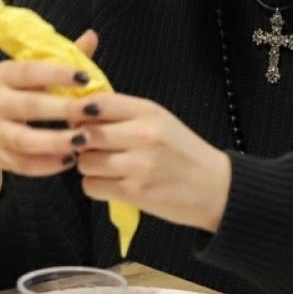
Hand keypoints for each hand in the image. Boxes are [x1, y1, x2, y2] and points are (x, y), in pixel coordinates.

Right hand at [0, 30, 102, 205]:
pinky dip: (47, 165)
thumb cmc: (0, 94)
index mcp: (0, 76)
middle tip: (95, 110)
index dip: (58, 74)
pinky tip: (69, 159)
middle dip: (65, 109)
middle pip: (31, 107)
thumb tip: (91, 36)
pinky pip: (23, 165)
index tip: (86, 77)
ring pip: (26, 140)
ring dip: (57, 142)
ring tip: (84, 140)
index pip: (30, 72)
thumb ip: (55, 59)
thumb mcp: (17, 74)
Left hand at [71, 94, 231, 231]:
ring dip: (89, 167)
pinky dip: (96, 186)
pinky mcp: (134, 191)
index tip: (80, 121)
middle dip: (81, 143)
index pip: (96, 102)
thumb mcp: (158, 121)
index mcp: (148, 111)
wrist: (216, 188)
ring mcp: (138, 164)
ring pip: (84, 162)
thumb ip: (122, 114)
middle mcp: (143, 134)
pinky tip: (113, 184)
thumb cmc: (182, 152)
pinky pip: (91, 186)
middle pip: (84, 134)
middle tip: (93, 148)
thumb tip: (76, 113)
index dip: (79, 112)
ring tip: (108, 168)